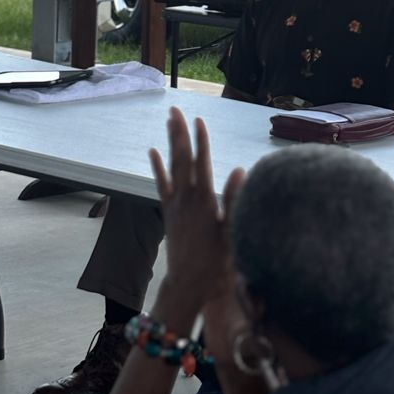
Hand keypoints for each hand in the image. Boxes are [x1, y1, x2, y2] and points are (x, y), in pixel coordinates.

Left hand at [149, 109, 244, 315]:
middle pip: (181, 158)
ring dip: (170, 142)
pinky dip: (158, 166)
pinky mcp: (168, 212)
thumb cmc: (217, 261)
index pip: (201, 162)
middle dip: (179, 132)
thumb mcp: (231, 231)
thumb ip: (234, 200)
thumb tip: (240, 169)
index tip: (199, 120)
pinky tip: (153, 151)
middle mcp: (185, 198)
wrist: (189, 284)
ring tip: (169, 121)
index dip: (200, 140)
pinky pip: (161, 184)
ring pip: (171, 166)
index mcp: (203, 200)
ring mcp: (175, 204)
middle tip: (176, 110)